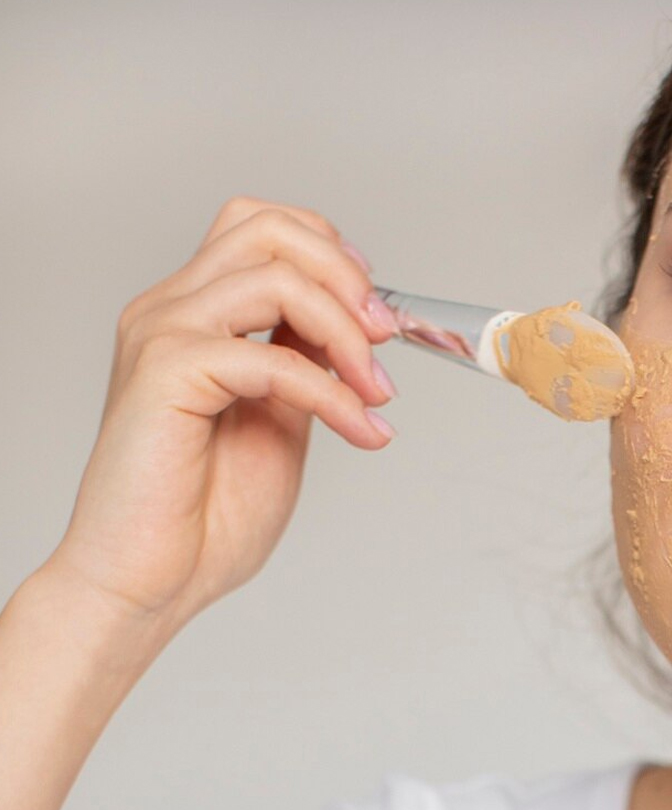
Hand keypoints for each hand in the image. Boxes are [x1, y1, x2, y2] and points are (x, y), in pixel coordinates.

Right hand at [52, 197, 397, 635]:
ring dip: (347, 332)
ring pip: (274, 277)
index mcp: (193, 314)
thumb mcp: (279, 422)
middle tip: (386, 337)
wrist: (148, 581)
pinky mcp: (165, 373)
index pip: (262, 228)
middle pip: (268, 228)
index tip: (379, 314)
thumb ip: (304, 366)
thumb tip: (352, 329)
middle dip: (346, 275)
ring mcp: (162, 334)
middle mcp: (171, 309)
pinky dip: (332, 393)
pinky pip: (272, 357)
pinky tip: (360, 431)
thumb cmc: (201, 518)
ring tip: (377, 393)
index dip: (333, 254)